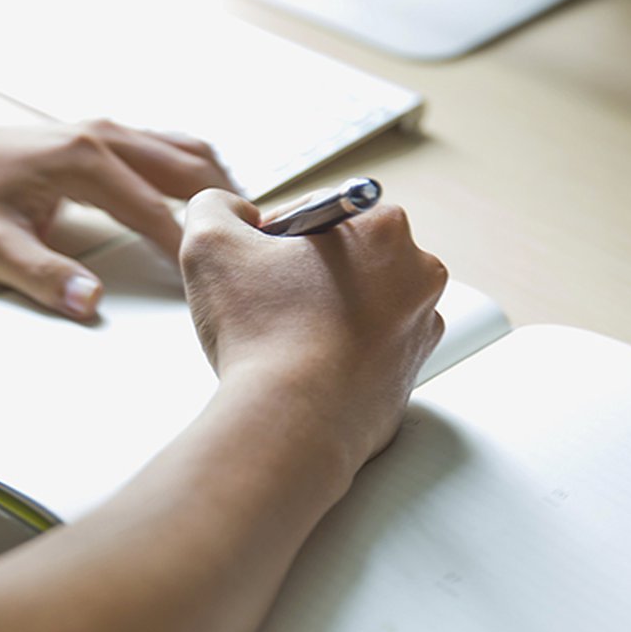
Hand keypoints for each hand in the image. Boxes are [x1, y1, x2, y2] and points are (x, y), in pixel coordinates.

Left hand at [0, 107, 233, 318]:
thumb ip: (43, 276)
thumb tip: (92, 305)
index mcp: (85, 162)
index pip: (155, 211)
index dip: (187, 248)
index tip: (215, 280)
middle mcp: (105, 136)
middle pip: (187, 170)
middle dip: (223, 207)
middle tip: (256, 248)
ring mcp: (108, 129)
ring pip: (185, 150)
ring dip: (216, 185)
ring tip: (243, 225)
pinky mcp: (105, 134)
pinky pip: (168, 146)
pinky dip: (196, 170)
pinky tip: (209, 200)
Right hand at [181, 189, 446, 464]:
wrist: (291, 426)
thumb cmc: (263, 335)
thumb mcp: (210, 241)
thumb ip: (214, 206)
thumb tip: (231, 212)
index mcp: (384, 228)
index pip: (317, 211)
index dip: (273, 237)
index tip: (255, 266)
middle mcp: (418, 275)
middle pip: (344, 256)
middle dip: (303, 273)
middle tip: (264, 302)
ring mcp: (420, 330)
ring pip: (356, 303)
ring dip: (320, 312)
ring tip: (281, 339)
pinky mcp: (409, 377)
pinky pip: (365, 350)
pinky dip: (335, 353)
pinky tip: (301, 367)